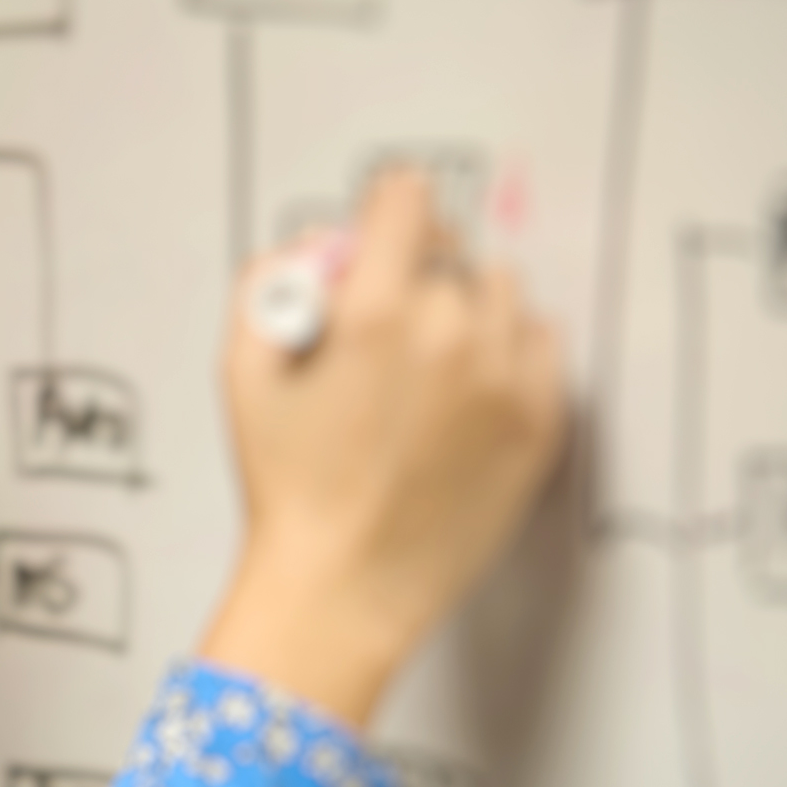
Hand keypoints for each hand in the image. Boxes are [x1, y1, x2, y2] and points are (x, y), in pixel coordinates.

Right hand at [199, 167, 569, 726]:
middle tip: (383, 337)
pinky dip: (509, 357)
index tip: (378, 239)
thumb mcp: (242, 372)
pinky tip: (464, 399)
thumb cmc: (290, 490)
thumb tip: (321, 245)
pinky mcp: (540, 421)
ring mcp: (505, 378)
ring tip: (426, 372)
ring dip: (467, 313)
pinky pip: (544, 345)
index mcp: (374, 312)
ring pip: (502, 293)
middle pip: (450, 251)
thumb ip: (272, 280)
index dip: (383, 216)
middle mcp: (450, 333)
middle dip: (415, 278)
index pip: (406, 199)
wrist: (343, 588)